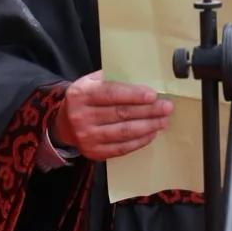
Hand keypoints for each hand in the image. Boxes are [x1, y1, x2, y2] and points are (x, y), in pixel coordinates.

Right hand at [50, 70, 172, 160]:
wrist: (64, 124)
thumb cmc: (86, 98)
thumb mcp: (91, 81)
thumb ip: (112, 78)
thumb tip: (143, 77)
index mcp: (81, 94)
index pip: (111, 94)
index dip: (134, 95)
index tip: (153, 95)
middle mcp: (81, 116)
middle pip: (121, 114)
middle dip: (148, 111)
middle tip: (167, 107)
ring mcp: (86, 137)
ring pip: (124, 132)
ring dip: (148, 127)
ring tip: (164, 121)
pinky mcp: (93, 152)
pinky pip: (121, 148)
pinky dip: (139, 141)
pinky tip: (151, 133)